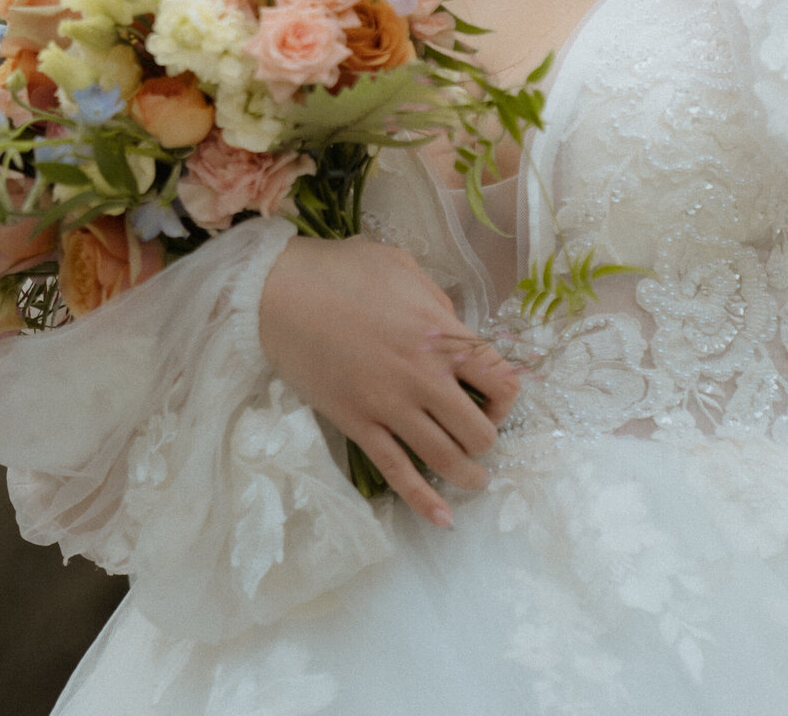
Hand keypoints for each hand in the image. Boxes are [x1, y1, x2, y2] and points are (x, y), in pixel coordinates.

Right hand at [258, 234, 520, 527]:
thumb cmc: (342, 271)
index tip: (494, 399)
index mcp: (441, 335)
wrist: (280, 294)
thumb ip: (437, 302)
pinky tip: (443, 518)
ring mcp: (390, 406)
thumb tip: (453, 329)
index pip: (501, 381)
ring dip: (468, 475)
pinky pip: (398, 473)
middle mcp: (424, 376)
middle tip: (476, 433)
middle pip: (479, 430)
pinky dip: (424, 502)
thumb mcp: (403, 268)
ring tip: (474, 478)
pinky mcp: (359, 425)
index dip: (506, 398)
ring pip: (446, 459)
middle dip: (486, 437)